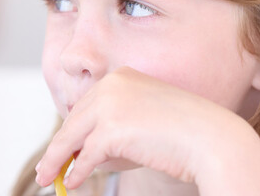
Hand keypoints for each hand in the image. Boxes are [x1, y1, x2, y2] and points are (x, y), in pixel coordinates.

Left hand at [34, 67, 259, 194]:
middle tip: (46, 167)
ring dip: (57, 161)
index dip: (73, 130)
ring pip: (72, 137)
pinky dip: (76, 172)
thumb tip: (82, 153)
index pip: (87, 105)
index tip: (63, 147)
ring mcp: (110, 105)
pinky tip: (71, 182)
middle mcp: (112, 85)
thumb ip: (116, 128)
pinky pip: (85, 156)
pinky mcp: (112, 130)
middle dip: (59, 146)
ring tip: (48, 178)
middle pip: (74, 120)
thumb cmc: (188, 133)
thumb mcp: (146, 121)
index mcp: (122, 77)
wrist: (213, 139)